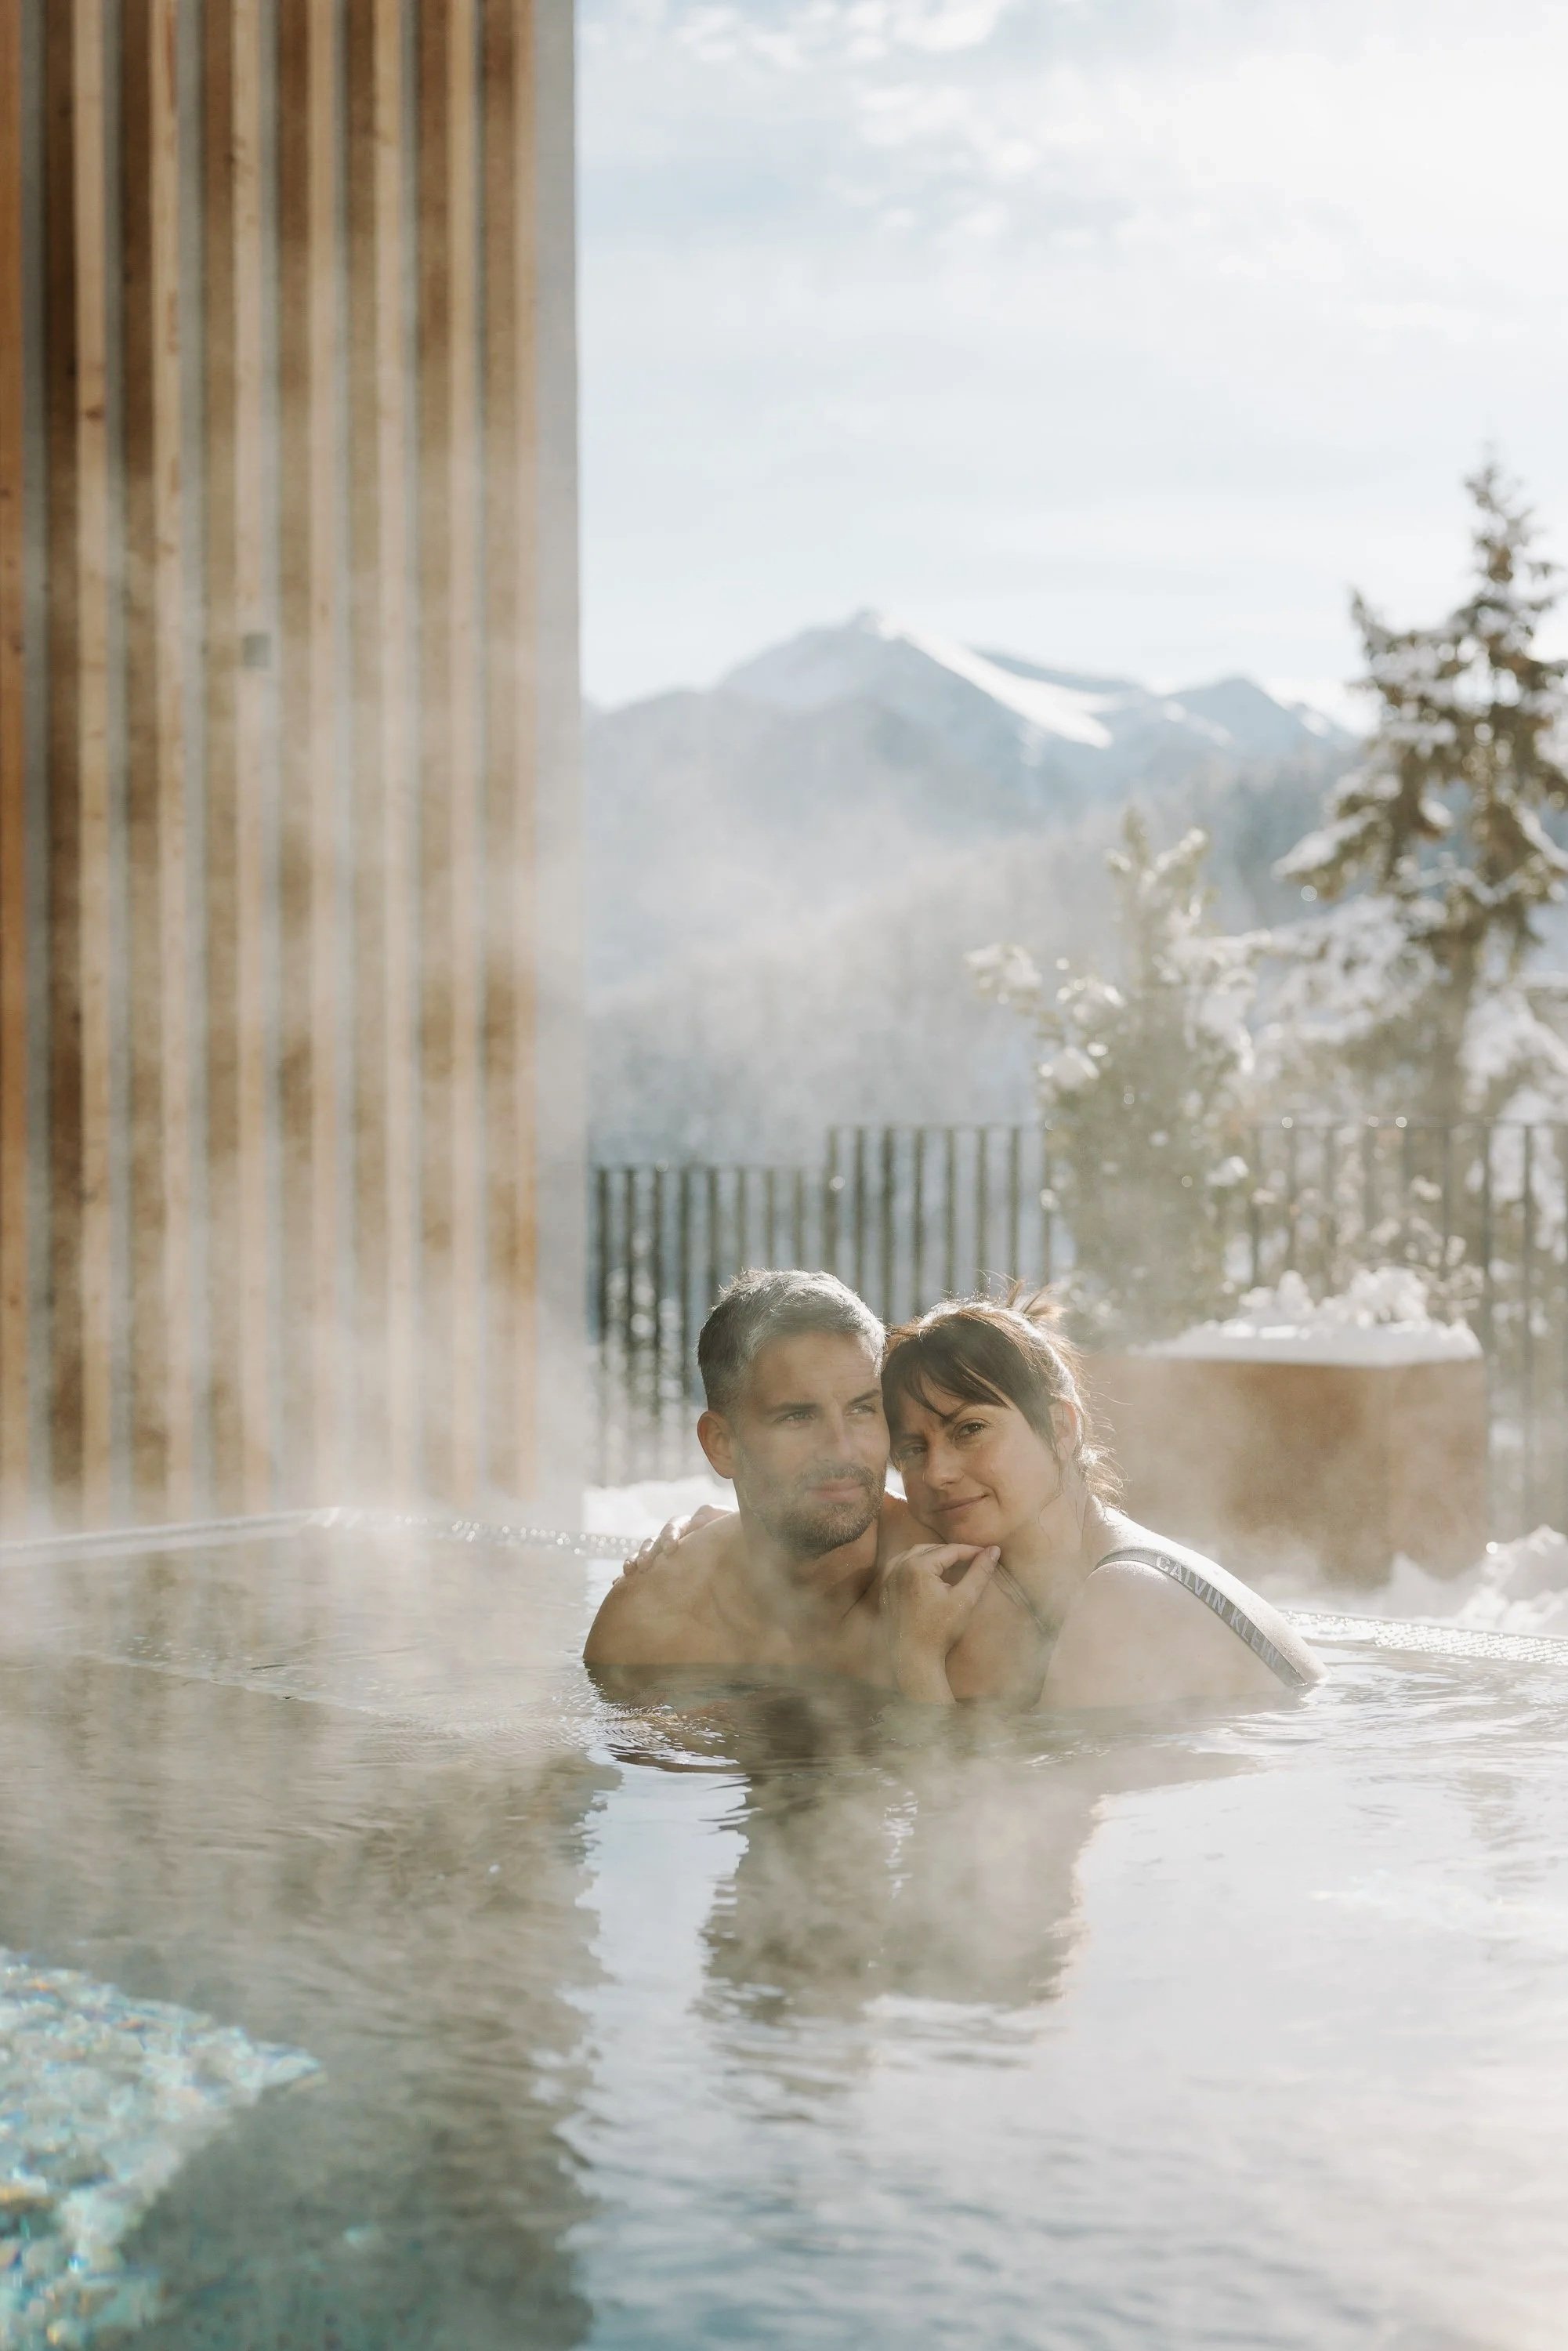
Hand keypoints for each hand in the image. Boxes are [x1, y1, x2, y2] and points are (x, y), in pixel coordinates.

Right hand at [618, 1502, 728, 1578]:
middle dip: (651, 1550)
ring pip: (646, 1549)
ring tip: (630, 1571)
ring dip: (637, 1558)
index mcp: (693, 1524)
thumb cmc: (736, 1540)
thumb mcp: (730, 1528)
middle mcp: (676, 1534)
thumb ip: (718, 1518)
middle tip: (647, 1565)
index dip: (672, 1535)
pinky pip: (639, 1566)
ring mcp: (664, 1549)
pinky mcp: (658, 1565)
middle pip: (657, 1538)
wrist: (736, 1554)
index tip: (671, 1549)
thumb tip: (699, 1519)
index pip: (677, 1525)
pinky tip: (618, 1583)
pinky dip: (629, 1573)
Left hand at [880, 1544, 999, 1702]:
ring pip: (912, 1555)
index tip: (986, 1554)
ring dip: (931, 1555)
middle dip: (951, 1552)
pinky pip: (898, 1567)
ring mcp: (888, 1578)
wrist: (913, 1658)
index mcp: (917, 1566)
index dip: (970, 1551)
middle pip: (929, 1550)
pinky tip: (925, 1573)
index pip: (949, 1550)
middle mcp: (898, 1567)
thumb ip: (979, 1572)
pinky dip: (913, 1564)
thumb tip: (994, 1550)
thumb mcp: (964, 1599)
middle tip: (970, 1558)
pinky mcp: (884, 1590)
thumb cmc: (940, 1631)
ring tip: (950, 1563)